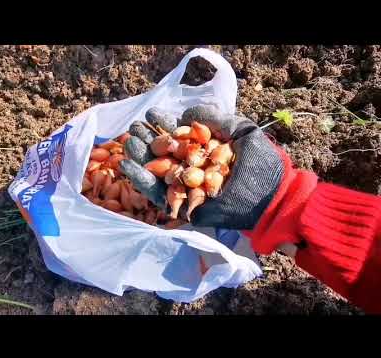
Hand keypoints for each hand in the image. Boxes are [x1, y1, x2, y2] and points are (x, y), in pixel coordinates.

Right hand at [120, 104, 283, 229]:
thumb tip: (186, 115)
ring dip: (140, 156)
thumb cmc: (261, 164)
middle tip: (134, 127)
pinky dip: (141, 180)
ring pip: (157, 171)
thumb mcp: (242, 132)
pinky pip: (157, 193)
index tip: (153, 112)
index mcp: (206, 150)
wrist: (271, 197)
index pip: (180, 135)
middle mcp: (193, 167)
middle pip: (164, 152)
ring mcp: (186, 186)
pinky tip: (127, 164)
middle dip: (148, 138)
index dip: (165, 123)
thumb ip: (216, 119)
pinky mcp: (182, 205)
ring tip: (128, 142)